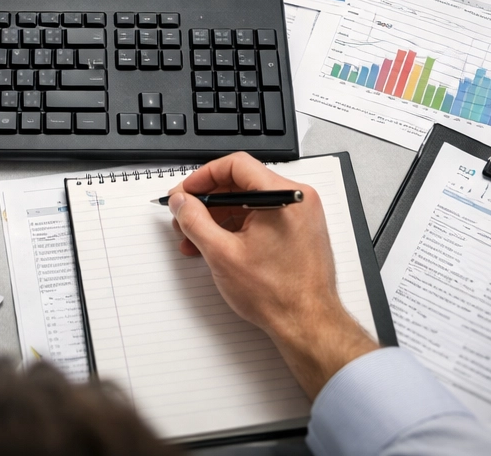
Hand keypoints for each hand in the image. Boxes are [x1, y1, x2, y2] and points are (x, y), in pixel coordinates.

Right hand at [168, 152, 377, 397]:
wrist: (308, 325)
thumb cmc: (278, 295)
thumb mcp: (222, 254)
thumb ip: (194, 221)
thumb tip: (181, 202)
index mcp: (283, 196)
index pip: (235, 165)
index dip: (203, 177)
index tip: (185, 193)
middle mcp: (297, 199)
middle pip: (242, 183)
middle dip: (208, 201)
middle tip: (185, 216)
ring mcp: (300, 216)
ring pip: (250, 202)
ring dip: (219, 217)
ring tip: (195, 239)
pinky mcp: (299, 232)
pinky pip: (262, 217)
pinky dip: (238, 227)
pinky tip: (217, 246)